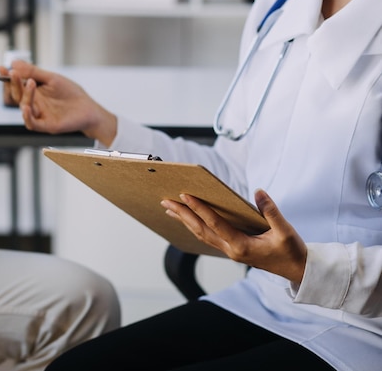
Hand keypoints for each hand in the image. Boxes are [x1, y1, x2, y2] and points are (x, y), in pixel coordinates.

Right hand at [0, 61, 117, 145]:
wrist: (88, 108)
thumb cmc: (70, 93)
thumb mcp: (52, 78)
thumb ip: (33, 72)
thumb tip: (14, 63)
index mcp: (33, 92)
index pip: (16, 84)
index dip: (8, 77)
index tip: (1, 66)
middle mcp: (33, 103)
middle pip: (17, 95)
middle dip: (14, 84)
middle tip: (13, 73)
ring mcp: (39, 115)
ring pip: (24, 107)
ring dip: (25, 95)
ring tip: (30, 83)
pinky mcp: (46, 125)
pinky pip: (32, 124)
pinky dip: (27, 117)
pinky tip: (25, 107)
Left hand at [161, 189, 306, 283]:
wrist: (297, 270)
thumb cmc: (292, 252)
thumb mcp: (286, 231)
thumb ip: (271, 211)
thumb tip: (258, 192)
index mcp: (242, 246)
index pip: (214, 224)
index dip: (199, 209)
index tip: (185, 196)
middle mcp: (231, 250)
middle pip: (200, 230)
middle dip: (182, 215)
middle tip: (166, 201)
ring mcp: (230, 251)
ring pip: (201, 235)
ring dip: (185, 220)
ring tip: (170, 208)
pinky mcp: (232, 250)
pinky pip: (208, 237)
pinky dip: (195, 226)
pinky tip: (188, 219)